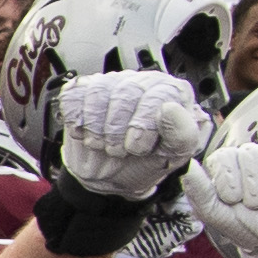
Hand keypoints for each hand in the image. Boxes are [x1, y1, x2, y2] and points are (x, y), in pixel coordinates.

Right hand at [57, 68, 214, 202]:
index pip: (160, 92)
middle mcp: (142, 81)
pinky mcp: (84, 90)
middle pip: (126, 91)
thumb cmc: (145, 162)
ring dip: (96, 127)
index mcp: (171, 93)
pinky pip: (75, 95)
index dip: (144, 121)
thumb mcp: (173, 156)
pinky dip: (77, 120)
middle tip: (118, 151)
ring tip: (102, 144)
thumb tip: (171, 109)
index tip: (136, 147)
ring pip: (99, 90)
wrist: (111, 175)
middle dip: (117, 129)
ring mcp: (111, 83)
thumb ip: (182, 134)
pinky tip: (85, 133)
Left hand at [184, 132, 257, 257]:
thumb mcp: (218, 215)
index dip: (230, 183)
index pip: (224, 156)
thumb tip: (188, 166)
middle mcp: (253, 153)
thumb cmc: (248, 226)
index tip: (235, 201)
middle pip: (249, 154)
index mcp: (229, 163)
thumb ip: (200, 191)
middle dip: (253, 190)